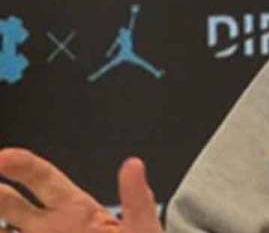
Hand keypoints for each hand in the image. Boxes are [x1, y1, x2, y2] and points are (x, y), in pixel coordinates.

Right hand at [0, 149, 160, 232]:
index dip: (23, 165)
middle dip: (0, 196)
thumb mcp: (141, 225)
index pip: (43, 177)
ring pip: (9, 232)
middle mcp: (53, 227)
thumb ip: (136, 198)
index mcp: (77, 207)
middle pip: (13, 205)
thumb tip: (134, 164)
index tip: (4, 156)